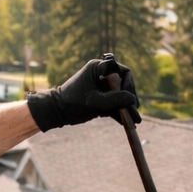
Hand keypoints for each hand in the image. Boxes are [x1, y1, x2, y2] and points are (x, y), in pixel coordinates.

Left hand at [26, 55, 140, 131]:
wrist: (57, 113)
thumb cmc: (72, 102)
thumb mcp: (94, 101)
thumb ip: (114, 99)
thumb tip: (132, 99)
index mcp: (98, 68)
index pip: (121, 71)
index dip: (128, 83)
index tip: (128, 96)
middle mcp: (101, 75)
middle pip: (124, 84)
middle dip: (129, 98)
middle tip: (135, 111)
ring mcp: (102, 87)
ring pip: (120, 96)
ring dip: (127, 108)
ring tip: (135, 121)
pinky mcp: (101, 99)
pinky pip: (114, 104)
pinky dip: (119, 113)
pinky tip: (127, 123)